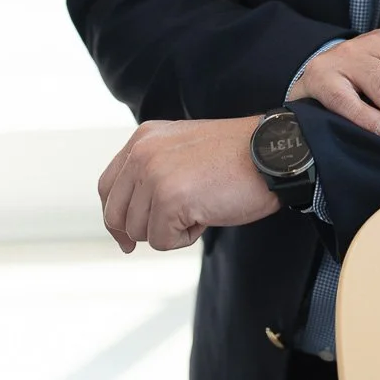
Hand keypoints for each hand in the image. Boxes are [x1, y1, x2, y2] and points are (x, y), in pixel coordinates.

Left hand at [97, 116, 279, 252]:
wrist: (272, 152)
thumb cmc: (237, 157)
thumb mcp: (183, 151)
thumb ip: (154, 170)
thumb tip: (127, 222)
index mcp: (144, 138)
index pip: (108, 187)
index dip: (116, 217)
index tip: (126, 238)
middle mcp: (142, 152)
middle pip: (117, 215)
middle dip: (145, 229)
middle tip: (180, 223)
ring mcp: (154, 174)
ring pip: (139, 232)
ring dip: (172, 230)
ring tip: (202, 206)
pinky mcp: (169, 198)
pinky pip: (163, 241)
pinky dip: (187, 237)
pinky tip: (208, 213)